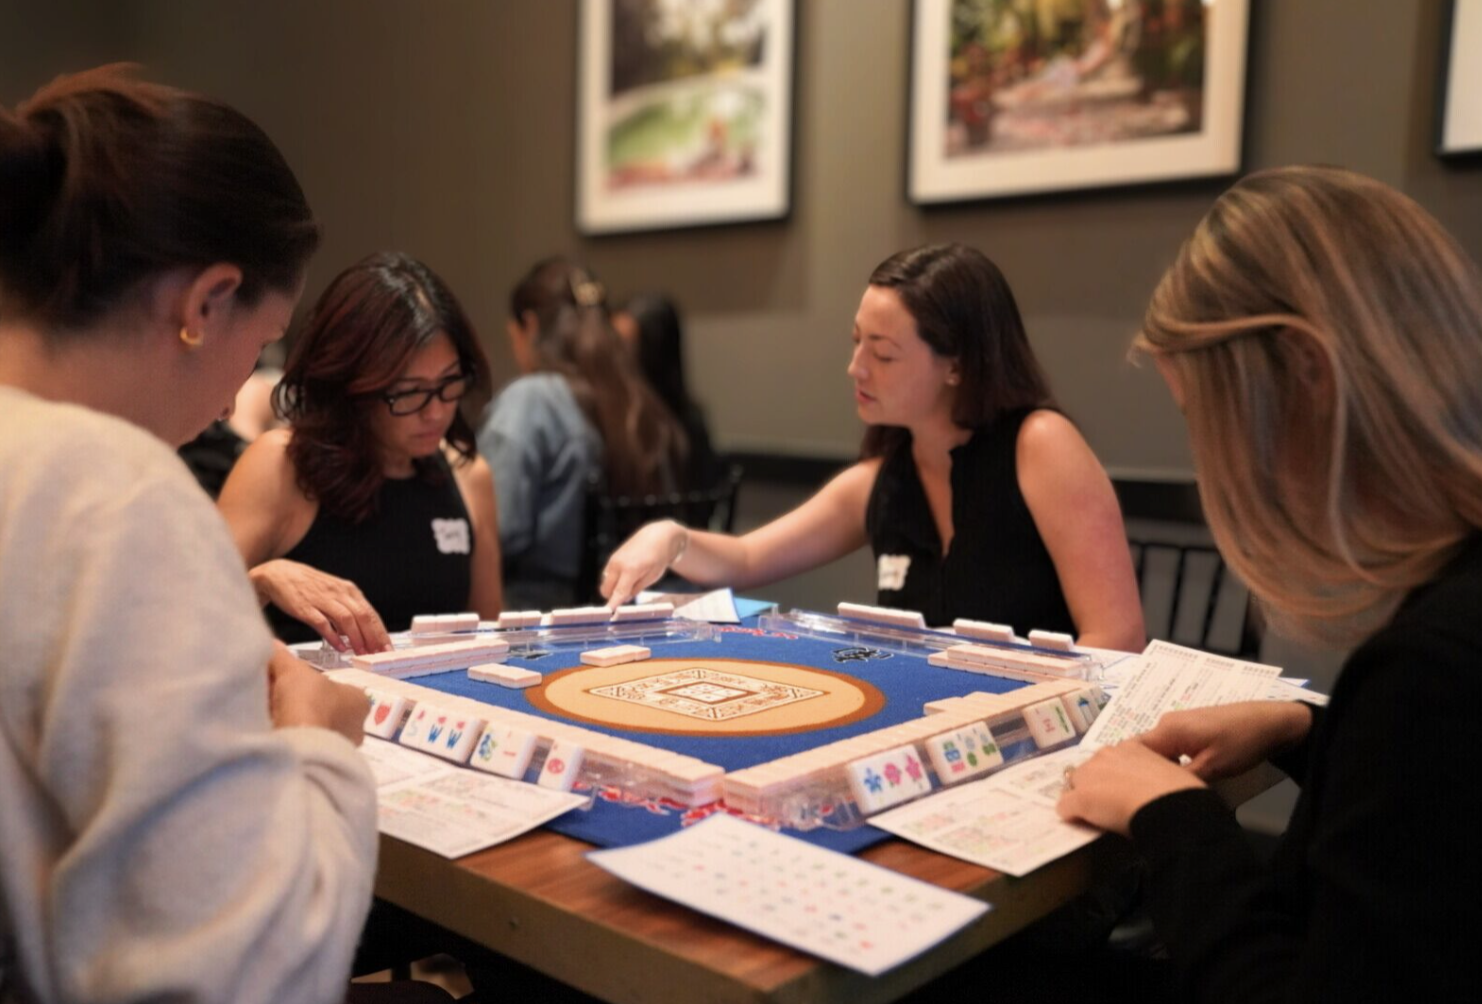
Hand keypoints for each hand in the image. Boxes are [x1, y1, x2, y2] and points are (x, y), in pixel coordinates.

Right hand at [249, 558, 389, 653]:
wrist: (279, 574)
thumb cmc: (307, 585)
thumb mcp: (334, 593)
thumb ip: (346, 610)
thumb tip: (358, 633)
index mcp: (348, 590)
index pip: (370, 613)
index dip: (381, 632)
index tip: (387, 647)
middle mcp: (338, 593)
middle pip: (363, 616)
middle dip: (373, 637)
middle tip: (379, 654)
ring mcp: (322, 600)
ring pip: (346, 620)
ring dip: (356, 638)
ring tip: (362, 653)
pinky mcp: (305, 607)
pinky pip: (322, 623)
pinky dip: (333, 636)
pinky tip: (340, 647)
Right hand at [267, 643, 368, 745]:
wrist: (298, 743)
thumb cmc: (307, 700)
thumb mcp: (291, 670)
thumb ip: (282, 656)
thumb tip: (270, 644)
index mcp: (360, 701)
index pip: (338, 689)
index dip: (312, 685)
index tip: (292, 685)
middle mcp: (357, 727)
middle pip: (326, 710)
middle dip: (304, 705)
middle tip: (279, 699)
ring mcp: (343, 749)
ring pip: (317, 730)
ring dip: (298, 723)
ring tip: (273, 716)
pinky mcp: (326, 765)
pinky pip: (308, 747)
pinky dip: (294, 740)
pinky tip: (275, 733)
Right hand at [600, 520, 687, 607]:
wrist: (658, 536)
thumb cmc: (659, 557)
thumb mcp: (652, 577)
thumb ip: (636, 589)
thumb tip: (623, 598)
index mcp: (631, 570)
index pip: (618, 592)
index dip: (612, 604)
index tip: (608, 614)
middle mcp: (618, 564)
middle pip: (606, 590)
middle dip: (613, 596)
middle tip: (628, 595)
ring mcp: (613, 560)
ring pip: (605, 583)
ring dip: (613, 588)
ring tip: (630, 582)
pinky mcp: (612, 558)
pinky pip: (608, 575)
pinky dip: (614, 580)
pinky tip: (627, 575)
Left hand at [1057, 740, 1204, 835]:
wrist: (1171, 805)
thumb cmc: (1181, 792)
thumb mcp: (1169, 772)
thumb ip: (1154, 772)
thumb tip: (1154, 785)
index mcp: (1130, 748)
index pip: (1110, 759)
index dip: (1114, 776)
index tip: (1121, 789)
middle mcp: (1106, 755)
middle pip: (1088, 771)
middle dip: (1095, 786)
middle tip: (1110, 805)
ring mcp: (1090, 775)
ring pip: (1074, 786)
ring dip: (1083, 799)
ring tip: (1097, 816)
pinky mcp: (1081, 798)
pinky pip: (1065, 808)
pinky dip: (1072, 816)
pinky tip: (1082, 825)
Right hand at [1138, 701, 1312, 781]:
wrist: (1270, 723)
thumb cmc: (1241, 743)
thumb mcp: (1211, 768)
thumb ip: (1179, 778)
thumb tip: (1155, 790)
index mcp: (1168, 729)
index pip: (1131, 752)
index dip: (1126, 773)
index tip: (1127, 793)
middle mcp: (1166, 722)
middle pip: (1142, 750)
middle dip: (1140, 772)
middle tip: (1143, 796)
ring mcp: (1177, 723)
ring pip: (1156, 750)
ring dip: (1156, 768)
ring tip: (1158, 790)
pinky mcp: (1187, 727)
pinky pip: (1168, 746)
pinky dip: (1168, 762)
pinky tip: (1175, 777)